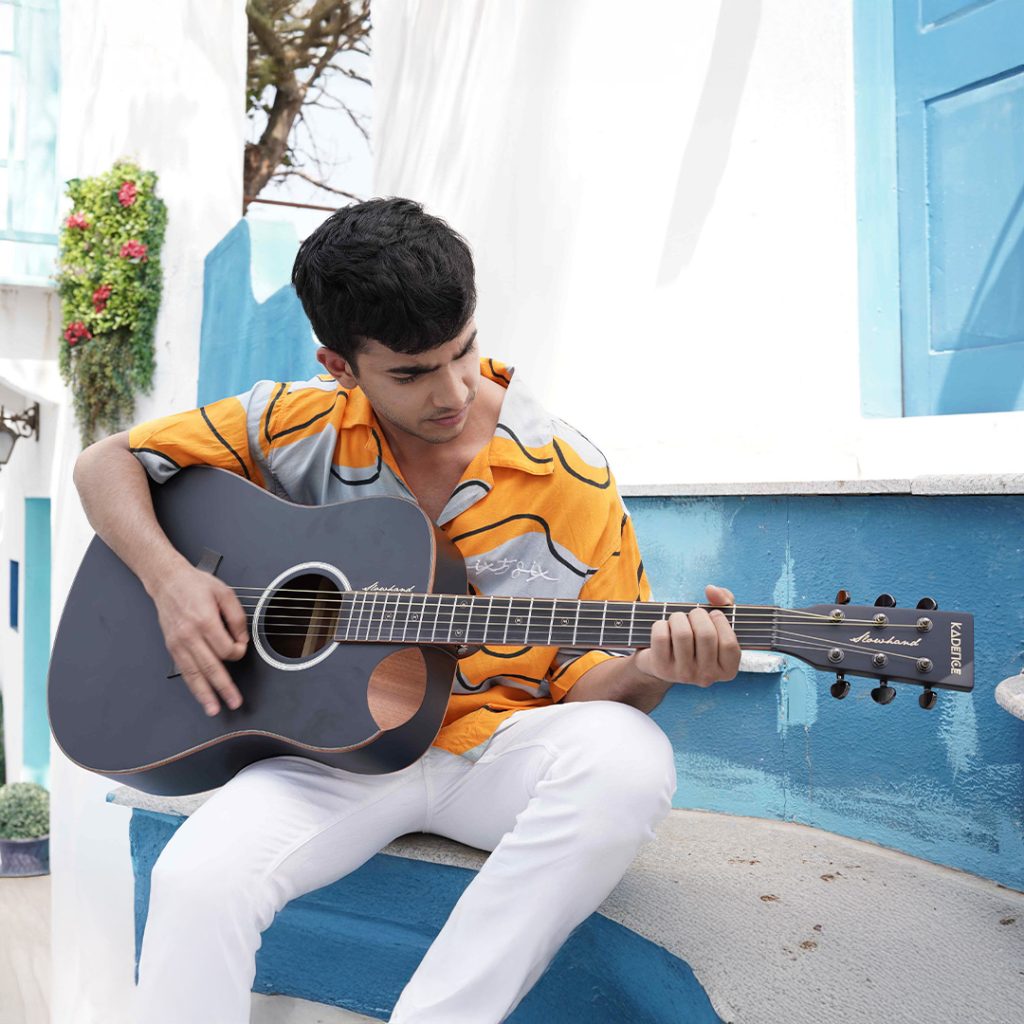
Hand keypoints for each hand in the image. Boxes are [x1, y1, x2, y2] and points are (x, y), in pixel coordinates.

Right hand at [149, 564, 248, 715]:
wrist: (168, 581)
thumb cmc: (196, 585)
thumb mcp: (225, 593)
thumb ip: (237, 618)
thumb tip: (242, 640)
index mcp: (205, 620)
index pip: (226, 649)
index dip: (239, 651)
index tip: (241, 646)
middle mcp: (189, 635)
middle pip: (210, 667)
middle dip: (224, 687)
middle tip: (235, 702)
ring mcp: (178, 643)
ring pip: (194, 674)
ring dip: (205, 694)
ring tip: (214, 708)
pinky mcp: (172, 647)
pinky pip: (184, 671)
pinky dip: (193, 686)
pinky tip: (200, 696)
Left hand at [632, 584, 741, 687]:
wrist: (662, 661)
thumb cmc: (695, 638)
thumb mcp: (716, 623)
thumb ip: (724, 601)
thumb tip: (712, 590)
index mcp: (727, 670)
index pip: (729, 643)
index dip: (721, 621)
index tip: (713, 614)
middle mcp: (707, 677)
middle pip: (706, 635)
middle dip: (698, 615)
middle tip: (693, 615)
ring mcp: (684, 675)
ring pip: (682, 634)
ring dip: (678, 617)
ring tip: (678, 619)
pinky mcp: (661, 668)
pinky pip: (661, 636)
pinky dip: (660, 624)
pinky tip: (664, 628)